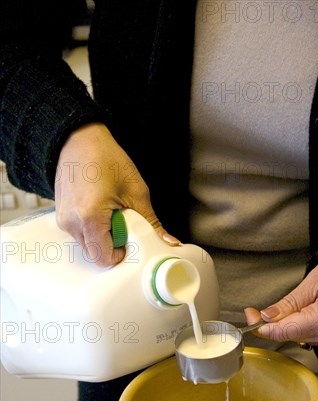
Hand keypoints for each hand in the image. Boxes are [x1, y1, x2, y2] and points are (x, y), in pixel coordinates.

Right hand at [55, 123, 179, 266]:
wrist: (78, 139)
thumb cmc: (106, 158)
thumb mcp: (136, 191)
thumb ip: (151, 223)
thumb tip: (169, 242)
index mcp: (90, 218)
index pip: (104, 258)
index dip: (120, 254)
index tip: (129, 240)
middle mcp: (71, 223)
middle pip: (95, 254)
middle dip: (112, 245)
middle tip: (123, 223)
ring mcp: (63, 220)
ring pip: (87, 245)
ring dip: (102, 236)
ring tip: (111, 212)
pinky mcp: (61, 216)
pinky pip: (80, 233)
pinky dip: (93, 228)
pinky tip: (100, 208)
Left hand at [244, 261, 317, 348]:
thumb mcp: (313, 282)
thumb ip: (288, 303)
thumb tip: (265, 317)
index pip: (285, 331)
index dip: (263, 327)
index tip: (250, 317)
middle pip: (288, 336)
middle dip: (271, 325)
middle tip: (256, 313)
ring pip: (296, 338)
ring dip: (285, 325)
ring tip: (289, 308)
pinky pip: (307, 337)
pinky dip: (298, 327)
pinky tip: (299, 315)